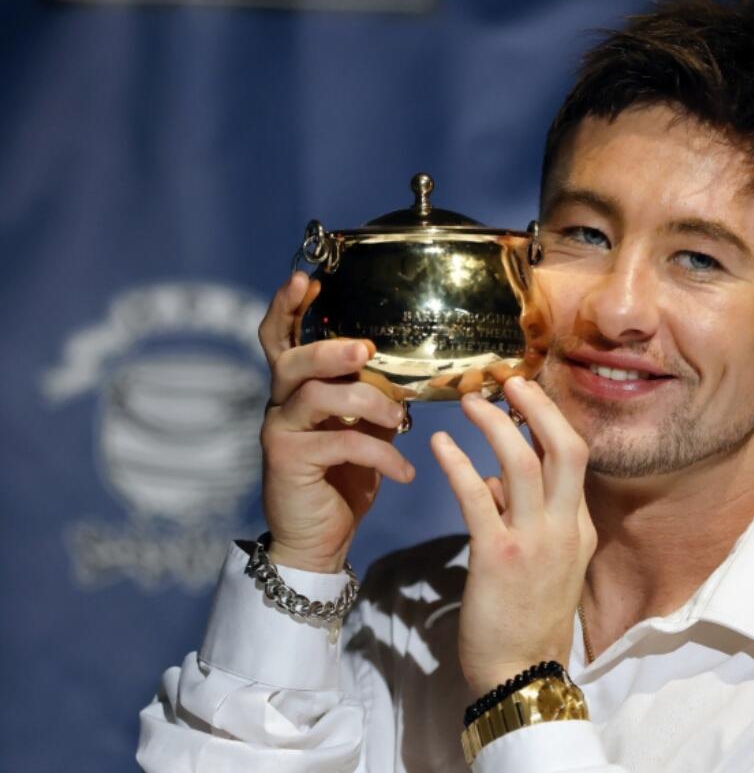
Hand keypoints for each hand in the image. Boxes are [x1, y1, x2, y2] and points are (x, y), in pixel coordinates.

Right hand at [258, 273, 415, 572]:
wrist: (321, 539)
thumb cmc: (344, 479)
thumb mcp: (364, 430)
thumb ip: (373, 396)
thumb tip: (410, 369)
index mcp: (297, 388)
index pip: (279, 337)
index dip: (287, 306)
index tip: (308, 279)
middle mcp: (280, 404)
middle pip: (293, 360)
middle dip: (330, 349)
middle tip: (364, 350)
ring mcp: (280, 431)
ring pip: (316, 396)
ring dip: (368, 403)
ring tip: (402, 421)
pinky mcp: (288, 462)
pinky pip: (339, 444)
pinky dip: (381, 455)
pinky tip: (405, 471)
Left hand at [430, 376, 595, 694]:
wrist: (523, 673)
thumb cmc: (529, 618)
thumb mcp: (544, 561)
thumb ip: (523, 515)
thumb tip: (494, 479)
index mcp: (578, 526)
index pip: (574, 458)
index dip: (550, 419)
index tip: (524, 396)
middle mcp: (565, 527)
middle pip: (565, 447)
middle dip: (538, 406)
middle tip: (509, 380)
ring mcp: (536, 541)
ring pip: (523, 462)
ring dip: (496, 424)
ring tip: (470, 401)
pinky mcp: (498, 557)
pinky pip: (478, 497)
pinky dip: (458, 464)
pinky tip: (439, 445)